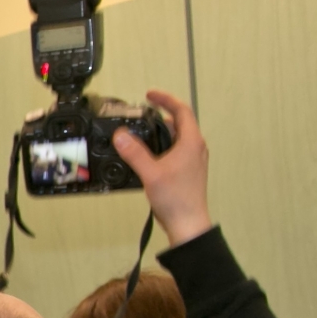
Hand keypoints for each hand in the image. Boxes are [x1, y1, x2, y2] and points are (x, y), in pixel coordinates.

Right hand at [114, 90, 211, 246]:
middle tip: (143, 112)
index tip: (150, 95)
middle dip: (161, 114)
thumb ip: (134, 153)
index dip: (165, 99)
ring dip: (161, 130)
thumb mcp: (150, 173)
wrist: (188, 223)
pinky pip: (174, 150)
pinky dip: (161, 145)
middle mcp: (195, 148)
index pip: (181, 110)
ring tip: (142, 131)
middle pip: (180, 122)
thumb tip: (121, 135)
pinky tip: (147, 154)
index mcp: (191, 142)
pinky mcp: (186, 170)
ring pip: (177, 137)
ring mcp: (192, 160)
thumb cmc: (177, 199)